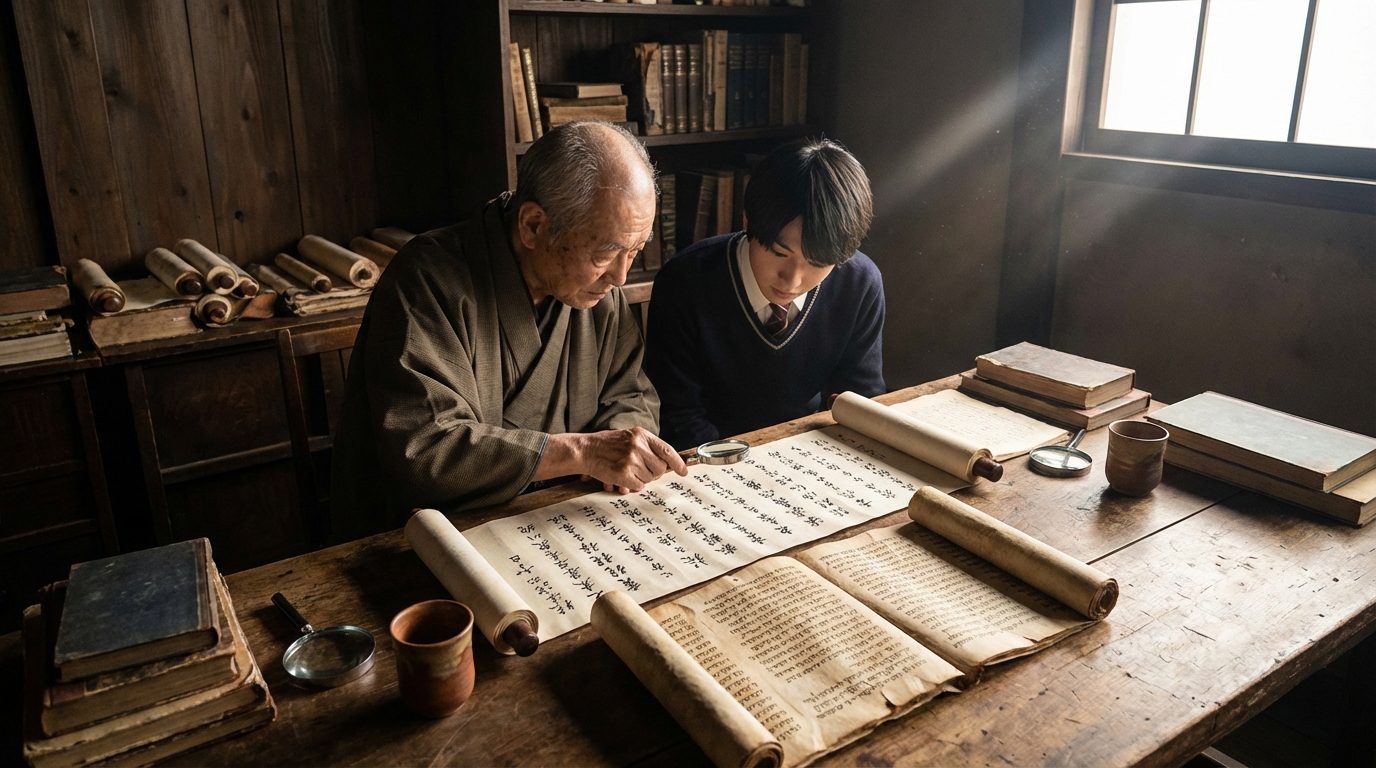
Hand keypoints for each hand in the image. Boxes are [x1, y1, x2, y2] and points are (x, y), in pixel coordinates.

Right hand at [535, 428, 688, 492]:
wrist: (585, 450)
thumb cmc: (605, 445)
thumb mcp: (628, 437)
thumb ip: (646, 446)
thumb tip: (665, 463)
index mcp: (641, 435)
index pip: (667, 450)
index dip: (678, 463)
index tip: (683, 472)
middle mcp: (638, 445)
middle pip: (660, 468)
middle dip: (653, 473)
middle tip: (641, 471)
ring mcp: (631, 459)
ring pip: (649, 478)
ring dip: (640, 479)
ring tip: (626, 471)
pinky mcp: (624, 473)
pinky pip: (638, 486)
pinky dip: (632, 486)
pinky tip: (621, 478)